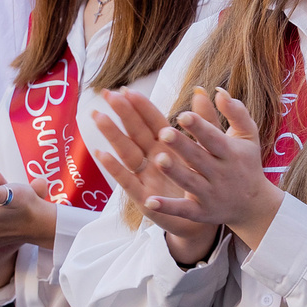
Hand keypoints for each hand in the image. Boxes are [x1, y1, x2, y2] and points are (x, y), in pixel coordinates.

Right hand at [91, 90, 215, 266]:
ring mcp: (146, 176)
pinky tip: (103, 154)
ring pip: (127, 152)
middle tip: (107, 94)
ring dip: (113, 135)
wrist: (206, 216)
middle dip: (122, 113)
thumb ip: (205, 121)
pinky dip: (115, 168)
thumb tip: (201, 90)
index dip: (140, 106)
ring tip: (99, 117)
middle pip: (135, 132)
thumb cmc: (202, 179)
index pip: (152, 121)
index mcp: (168, 145)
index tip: (127, 89)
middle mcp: (153, 158)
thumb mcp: (207, 149)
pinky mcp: (144, 197)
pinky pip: (127, 180)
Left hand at [146, 90, 281, 250]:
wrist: (254, 205)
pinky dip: (168, 207)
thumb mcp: (248, 136)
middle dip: (182, 146)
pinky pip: (183, 209)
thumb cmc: (246, 162)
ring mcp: (210, 194)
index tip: (183, 114)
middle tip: (164, 132)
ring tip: (158, 159)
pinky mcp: (201, 212)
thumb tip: (218, 90)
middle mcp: (220, 173)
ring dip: (175, 172)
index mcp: (230, 152)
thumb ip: (236, 112)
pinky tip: (150, 201)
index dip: (199, 126)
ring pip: (190, 182)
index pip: (213, 137)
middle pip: (198, 158)